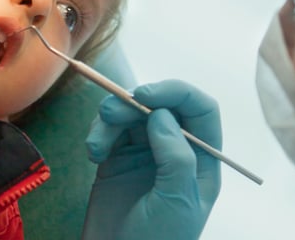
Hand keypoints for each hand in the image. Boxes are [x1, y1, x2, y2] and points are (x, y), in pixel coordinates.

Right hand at [82, 79, 221, 239]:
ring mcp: (147, 153)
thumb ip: (176, 156)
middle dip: (135, 102)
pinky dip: (98, 133)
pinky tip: (92, 153)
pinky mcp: (118, 158)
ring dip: (111, 119)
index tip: (146, 95)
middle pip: (162, 104)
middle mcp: (176, 150)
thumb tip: (162, 114)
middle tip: (110, 113)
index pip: (200, 109)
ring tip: (96, 144)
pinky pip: (110, 129)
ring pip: (132, 113)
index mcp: (202, 159)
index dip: (177, 92)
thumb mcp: (177, 202)